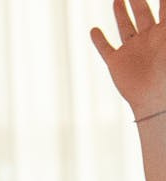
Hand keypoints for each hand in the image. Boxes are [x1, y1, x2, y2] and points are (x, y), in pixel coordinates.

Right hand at [92, 0, 165, 118]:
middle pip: (143, 13)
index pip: (164, 8)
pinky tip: (94, 30)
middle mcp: (149, 39)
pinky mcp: (116, 63)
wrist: (155, 98)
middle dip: (138, 1)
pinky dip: (99, 40)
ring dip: (121, 12)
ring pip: (125, 26)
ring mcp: (132, 50)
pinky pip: (105, 48)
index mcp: (165, 33)